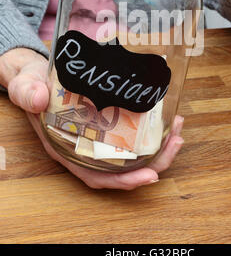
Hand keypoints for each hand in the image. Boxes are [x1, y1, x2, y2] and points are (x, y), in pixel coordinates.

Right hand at [0, 48, 183, 189]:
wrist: (37, 74)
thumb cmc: (32, 84)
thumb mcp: (26, 85)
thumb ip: (28, 92)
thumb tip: (39, 99)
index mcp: (67, 147)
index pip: (96, 175)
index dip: (124, 181)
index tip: (150, 175)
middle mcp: (86, 147)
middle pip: (124, 167)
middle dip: (154, 161)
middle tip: (176, 141)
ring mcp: (99, 135)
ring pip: (133, 151)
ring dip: (159, 146)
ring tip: (178, 130)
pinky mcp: (108, 121)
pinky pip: (132, 132)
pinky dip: (151, 130)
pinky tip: (166, 117)